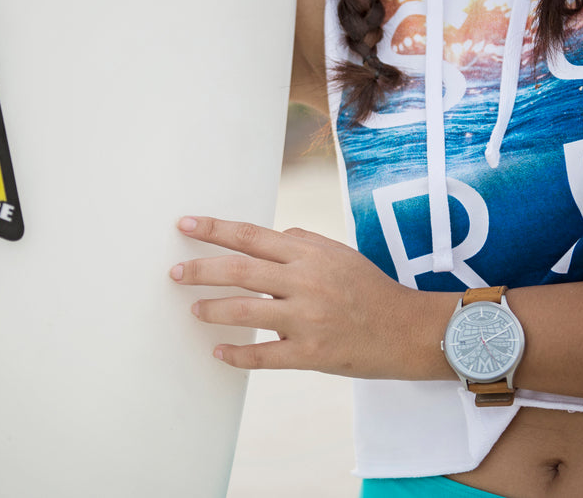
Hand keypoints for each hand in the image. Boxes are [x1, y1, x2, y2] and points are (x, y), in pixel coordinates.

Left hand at [170, 215, 457, 379]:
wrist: (408, 330)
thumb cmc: (370, 288)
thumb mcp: (339, 253)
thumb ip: (301, 242)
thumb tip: (265, 237)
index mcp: (309, 254)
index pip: (251, 236)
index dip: (214, 229)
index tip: (185, 224)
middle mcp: (305, 282)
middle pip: (239, 271)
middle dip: (200, 270)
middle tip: (174, 273)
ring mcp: (307, 320)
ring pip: (244, 312)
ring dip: (212, 310)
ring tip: (194, 310)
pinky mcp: (311, 354)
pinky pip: (264, 357)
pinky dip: (236, 355)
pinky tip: (219, 351)